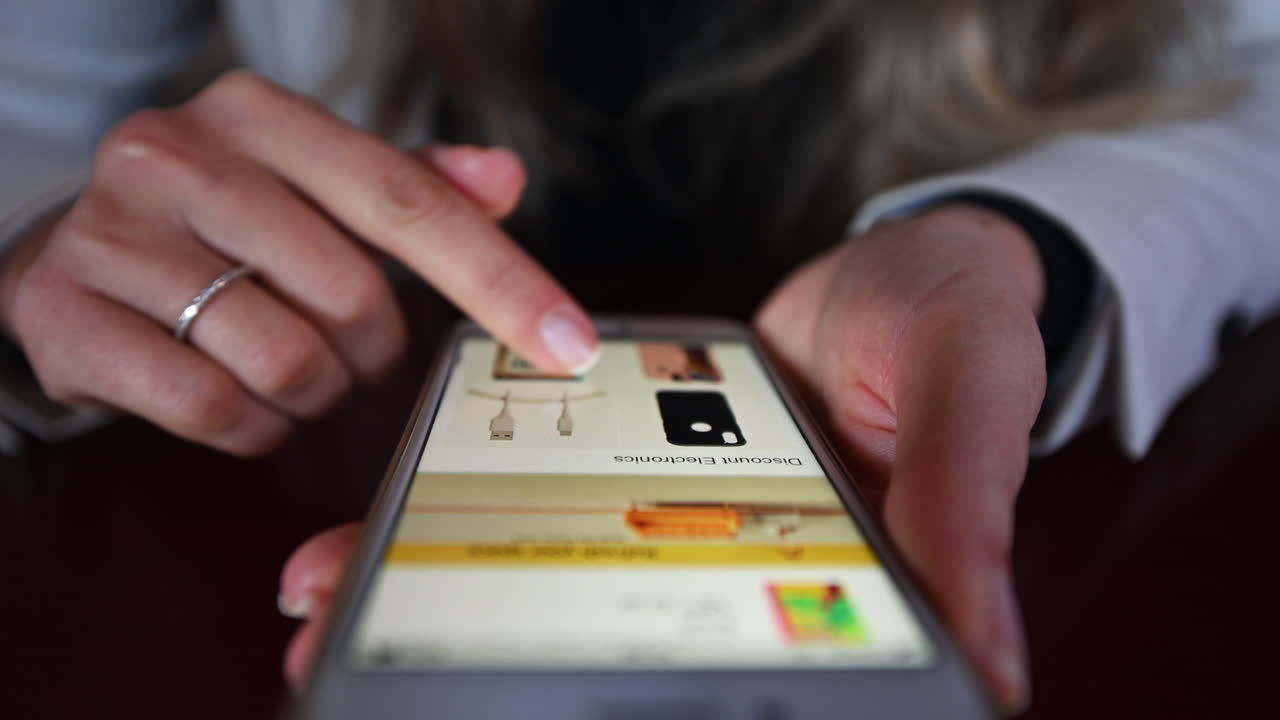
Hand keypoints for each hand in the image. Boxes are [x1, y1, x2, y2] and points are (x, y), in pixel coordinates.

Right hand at [0, 71, 596, 455]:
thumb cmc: (228, 222)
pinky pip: (213, 408)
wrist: (75, 251)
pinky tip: (234, 393)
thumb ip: (416, 185)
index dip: (499, 278)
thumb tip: (506, 176)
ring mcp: (111, 232)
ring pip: (285, 361)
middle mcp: (178, 156)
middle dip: (370, 349)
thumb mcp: (318, 186)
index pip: (408, 200)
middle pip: (352, 296)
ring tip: (284, 364)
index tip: (568, 344)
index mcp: (261, 118)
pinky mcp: (64, 312)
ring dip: (311, 392)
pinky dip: (251, 425)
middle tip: (344, 345)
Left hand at [275, 205, 1045, 709]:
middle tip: (396, 684)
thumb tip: (988, 660)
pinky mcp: (642, 469)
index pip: (750, 672)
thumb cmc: (957, 325)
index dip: (660, 709)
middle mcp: (747, 574)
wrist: (905, 261)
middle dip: (507, 664)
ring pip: (562, 582)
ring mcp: (685, 523)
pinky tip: (393, 526)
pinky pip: (555, 496)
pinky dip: (475, 513)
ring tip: (345, 617)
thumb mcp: (969, 395)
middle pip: (620, 645)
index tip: (550, 714)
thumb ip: (961, 505)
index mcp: (839, 587)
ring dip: (455, 600)